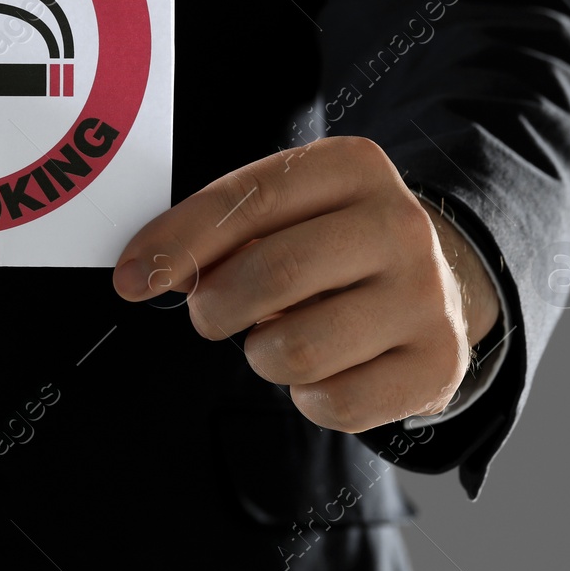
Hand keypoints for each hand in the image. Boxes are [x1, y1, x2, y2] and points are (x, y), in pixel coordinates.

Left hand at [112, 136, 498, 432]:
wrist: (438, 283)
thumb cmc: (328, 244)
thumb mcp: (282, 213)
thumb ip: (215, 231)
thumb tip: (143, 271)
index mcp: (353, 166)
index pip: (249, 198)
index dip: (178, 242)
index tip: (130, 278)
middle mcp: (400, 224)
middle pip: (273, 273)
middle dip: (216, 306)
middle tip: (210, 315)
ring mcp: (427, 296)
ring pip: (297, 349)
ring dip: (261, 354)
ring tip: (278, 337)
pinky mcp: (439, 363)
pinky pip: (335, 404)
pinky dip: (307, 396)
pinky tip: (324, 368)